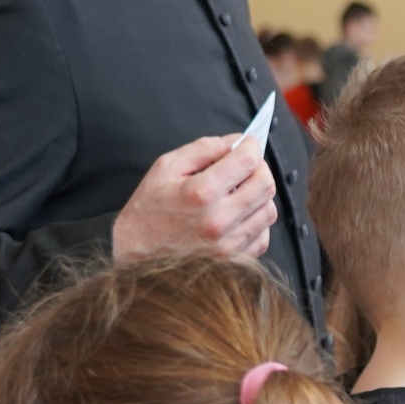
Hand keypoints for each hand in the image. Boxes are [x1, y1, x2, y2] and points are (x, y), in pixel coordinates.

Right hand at [111, 134, 278, 263]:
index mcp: (201, 193)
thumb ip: (202, 149)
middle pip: (265, 184)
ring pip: (268, 210)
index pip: (247, 160)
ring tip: (239, 193)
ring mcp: (229, 244)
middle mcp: (219, 220)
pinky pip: (263, 236)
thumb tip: (234, 142)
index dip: (251, 146)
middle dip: (259, 168)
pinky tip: (238, 216)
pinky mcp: (234, 261)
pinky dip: (256, 222)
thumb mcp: (164, 169)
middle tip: (245, 166)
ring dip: (258, 196)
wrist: (136, 261)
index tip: (248, 144)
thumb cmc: (147, 214)